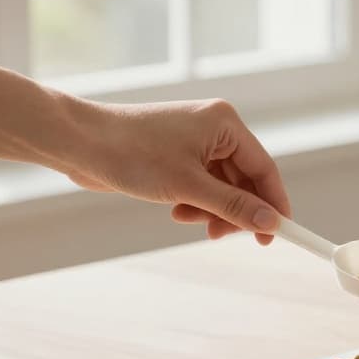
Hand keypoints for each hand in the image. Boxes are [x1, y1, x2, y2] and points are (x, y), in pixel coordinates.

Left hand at [67, 99, 290, 244]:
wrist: (80, 143)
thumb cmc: (132, 154)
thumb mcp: (189, 187)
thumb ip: (234, 207)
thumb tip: (271, 224)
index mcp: (225, 123)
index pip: (265, 168)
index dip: (273, 204)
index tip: (279, 235)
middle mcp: (215, 128)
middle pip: (244, 180)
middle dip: (234, 210)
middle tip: (221, 235)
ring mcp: (196, 141)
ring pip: (222, 187)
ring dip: (210, 210)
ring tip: (186, 218)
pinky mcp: (178, 154)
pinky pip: (202, 185)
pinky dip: (195, 203)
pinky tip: (176, 210)